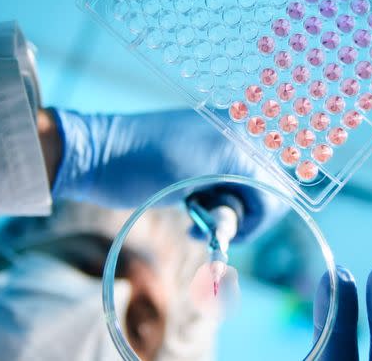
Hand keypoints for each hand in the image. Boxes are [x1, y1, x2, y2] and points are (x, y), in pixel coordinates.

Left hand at [48, 107, 285, 238]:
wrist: (96, 155)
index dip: (259, 218)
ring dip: (226, 210)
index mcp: (238, 136)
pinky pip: (228, 182)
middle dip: (243, 214)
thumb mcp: (196, 179)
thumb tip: (273, 201)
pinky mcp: (203, 155)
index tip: (231, 235)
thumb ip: (243, 184)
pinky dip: (215, 201)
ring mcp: (219, 144)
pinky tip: (192, 207)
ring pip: (246, 189)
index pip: (275, 187)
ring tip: (195, 217)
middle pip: (265, 188)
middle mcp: (236, 135)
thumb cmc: (140, 167)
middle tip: (211, 226)